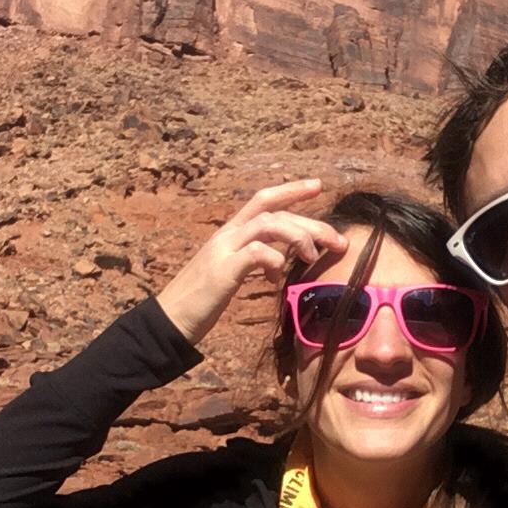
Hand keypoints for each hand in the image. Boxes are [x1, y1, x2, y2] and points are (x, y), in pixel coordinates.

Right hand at [156, 178, 348, 344]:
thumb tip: (279, 266)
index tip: (318, 186)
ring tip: (313, 257)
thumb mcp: (231, 275)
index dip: (290, 190)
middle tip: (337, 239)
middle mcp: (226, 235)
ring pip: (268, 224)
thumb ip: (253, 263)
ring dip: (297, 237)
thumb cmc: (201, 301)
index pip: (262, 200)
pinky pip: (257, 252)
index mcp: (229, 234)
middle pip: (273, 211)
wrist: (170, 321)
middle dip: (310, 222)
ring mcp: (223, 250)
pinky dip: (275, 260)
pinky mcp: (223, 270)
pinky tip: (278, 277)